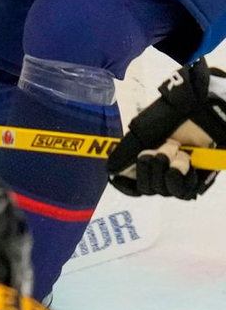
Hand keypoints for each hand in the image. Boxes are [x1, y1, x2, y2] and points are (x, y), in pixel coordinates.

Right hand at [107, 60, 225, 198]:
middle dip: (151, 166)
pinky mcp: (194, 183)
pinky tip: (185, 161)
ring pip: (163, 191)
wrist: (199, 116)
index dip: (128, 183)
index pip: (130, 186)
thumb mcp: (140, 133)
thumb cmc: (170, 120)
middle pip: (146, 189)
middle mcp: (159, 174)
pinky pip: (182, 192)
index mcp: (143, 163)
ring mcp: (176, 180)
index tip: (127, 173)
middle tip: (161, 147)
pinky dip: (180, 175)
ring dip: (167, 167)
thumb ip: (124, 152)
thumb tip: (110, 169)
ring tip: (177, 150)